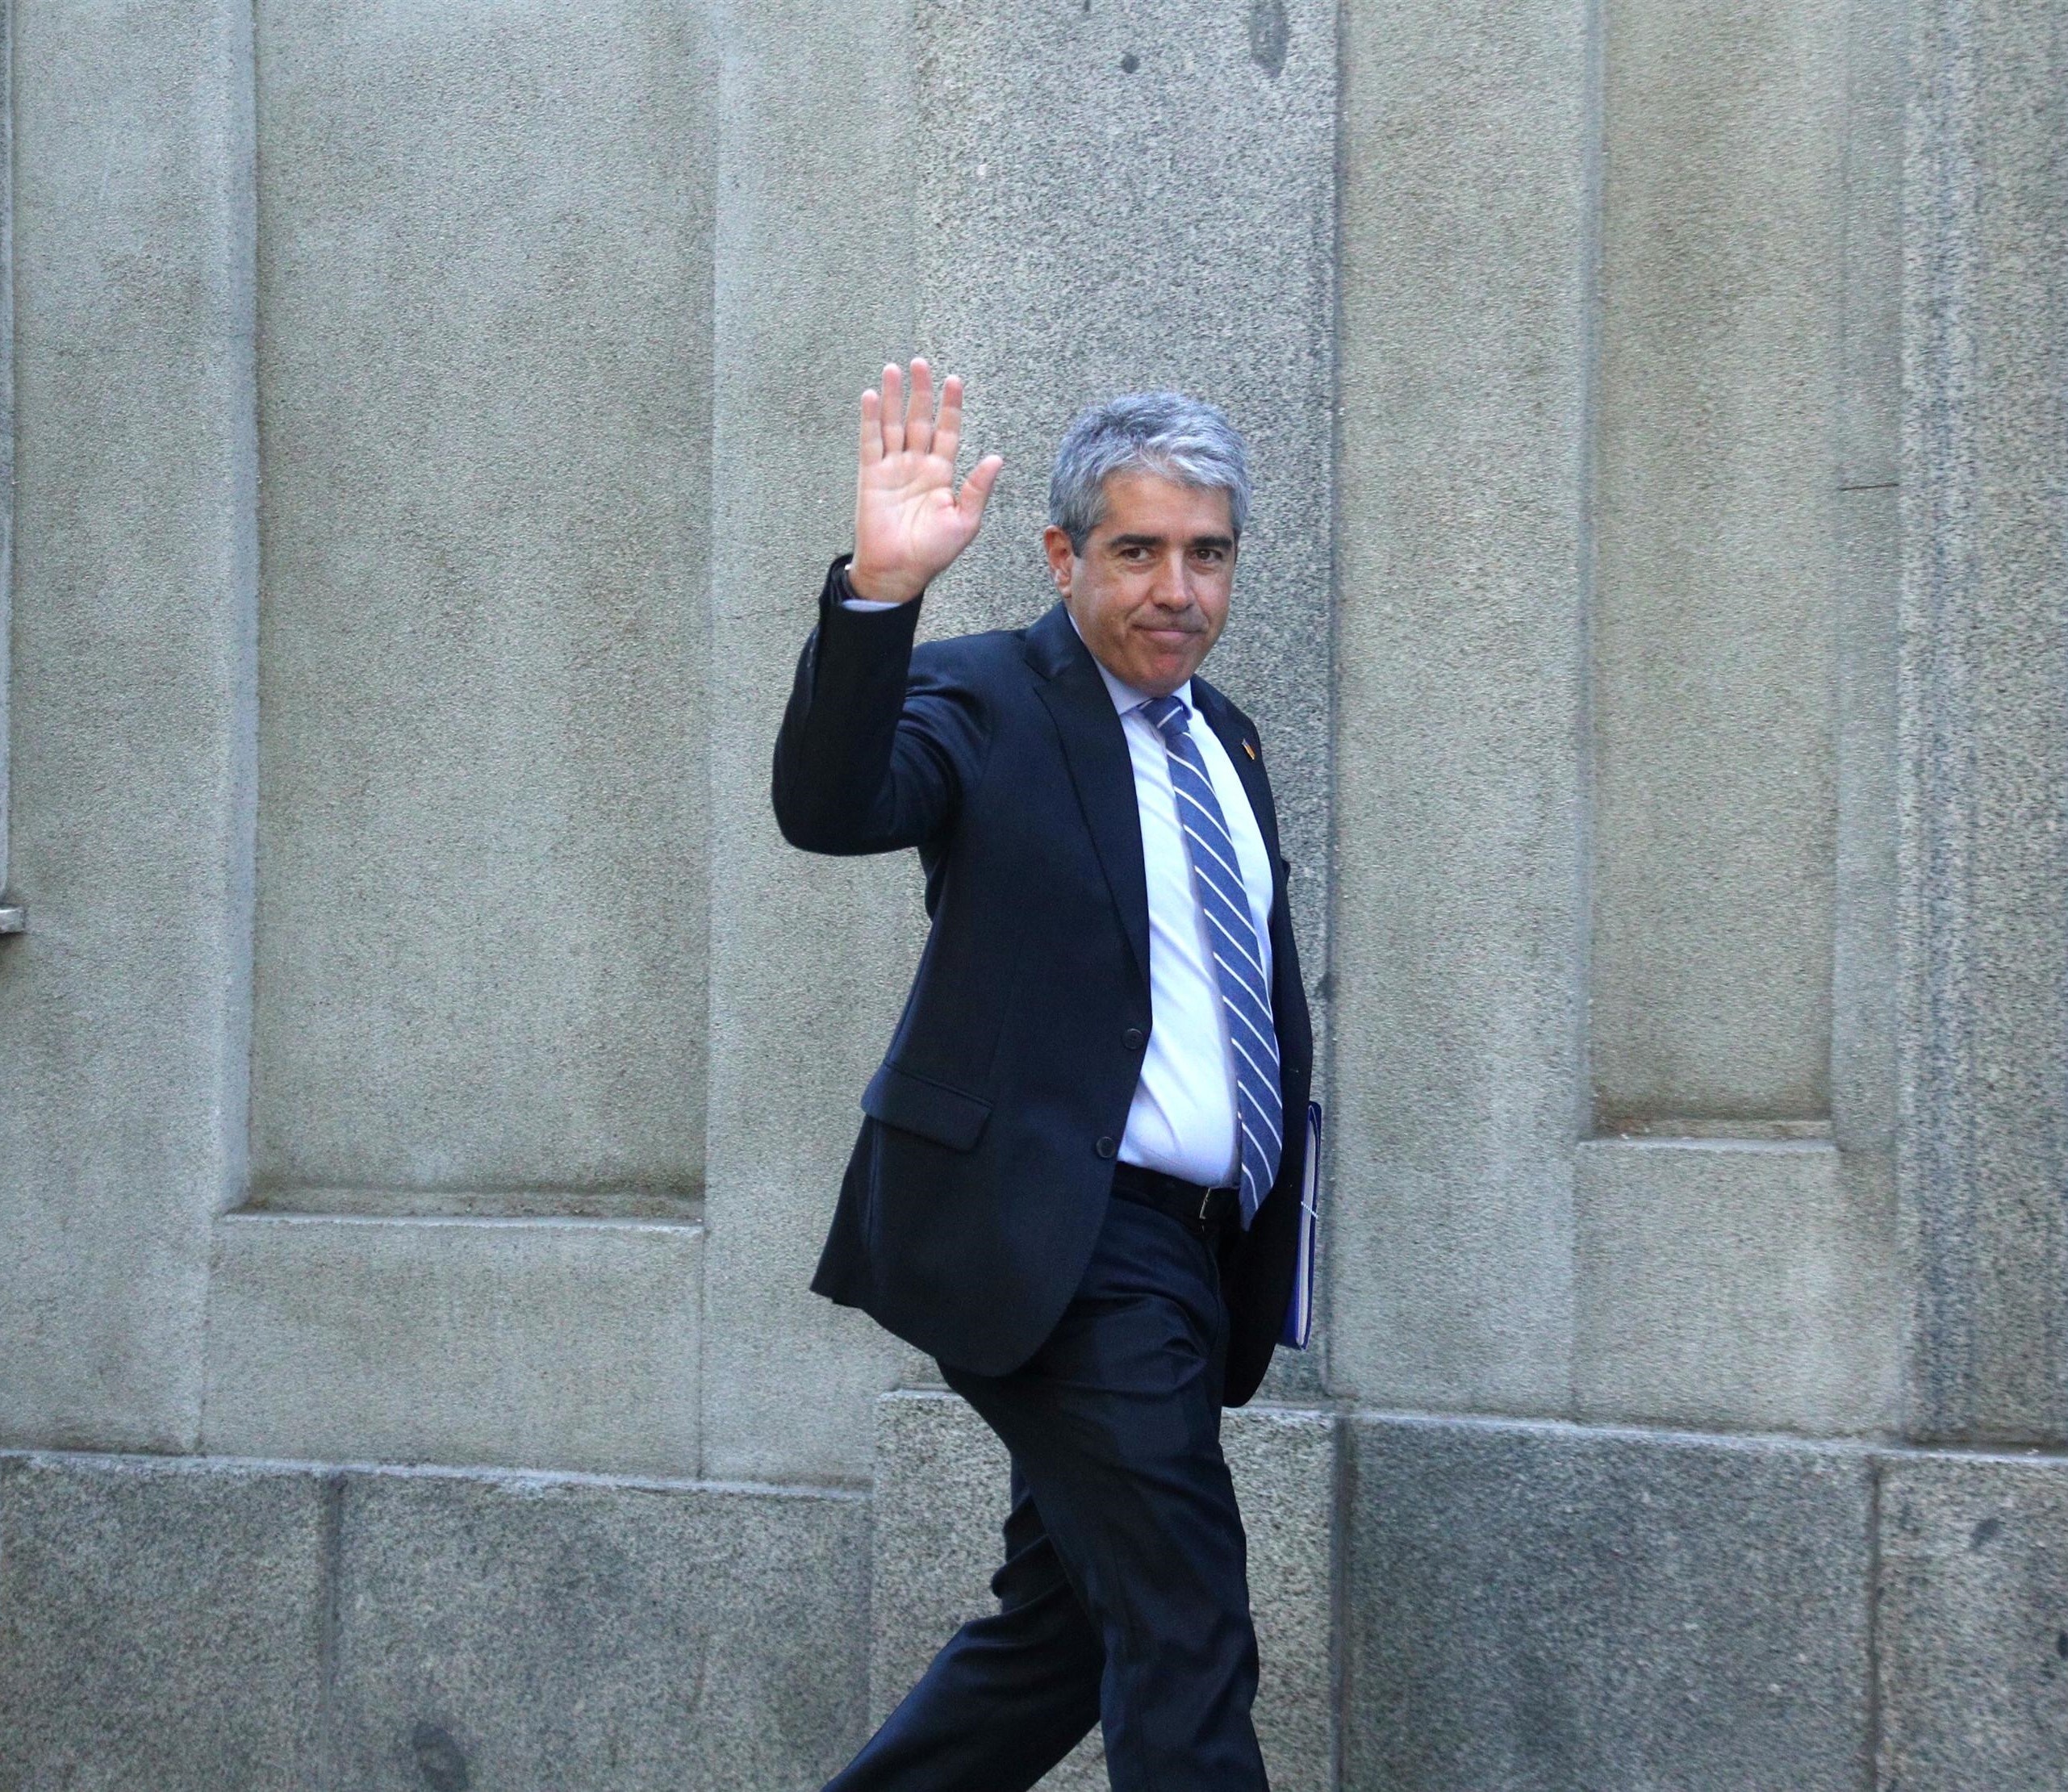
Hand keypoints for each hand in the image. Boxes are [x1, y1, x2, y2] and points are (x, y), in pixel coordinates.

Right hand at [848, 359, 1003, 603]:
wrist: (898, 571)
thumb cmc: (933, 552)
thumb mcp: (964, 521)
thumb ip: (978, 488)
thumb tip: (996, 458)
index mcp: (941, 474)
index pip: (947, 431)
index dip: (950, 406)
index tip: (954, 380)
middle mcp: (917, 465)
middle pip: (919, 419)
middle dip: (921, 391)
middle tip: (921, 363)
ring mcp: (893, 469)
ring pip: (893, 424)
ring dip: (893, 397)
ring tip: (893, 369)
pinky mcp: (871, 476)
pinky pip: (870, 442)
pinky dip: (870, 419)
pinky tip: (870, 396)